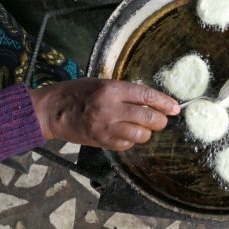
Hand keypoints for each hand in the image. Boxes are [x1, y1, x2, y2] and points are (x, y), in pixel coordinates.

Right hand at [28, 78, 178, 150]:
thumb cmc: (78, 93)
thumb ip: (125, 92)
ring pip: (140, 135)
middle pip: (148, 118)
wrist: (53, 111)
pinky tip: (125, 134)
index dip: (164, 103)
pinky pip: (126, 145)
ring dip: (146, 133)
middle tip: (161, 120)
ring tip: (141, 127)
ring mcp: (106, 127)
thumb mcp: (102, 84)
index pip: (146, 96)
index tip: (175, 108)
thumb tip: (152, 102)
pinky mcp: (102, 142)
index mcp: (112, 89)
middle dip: (160, 121)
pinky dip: (131, 141)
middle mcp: (110, 108)